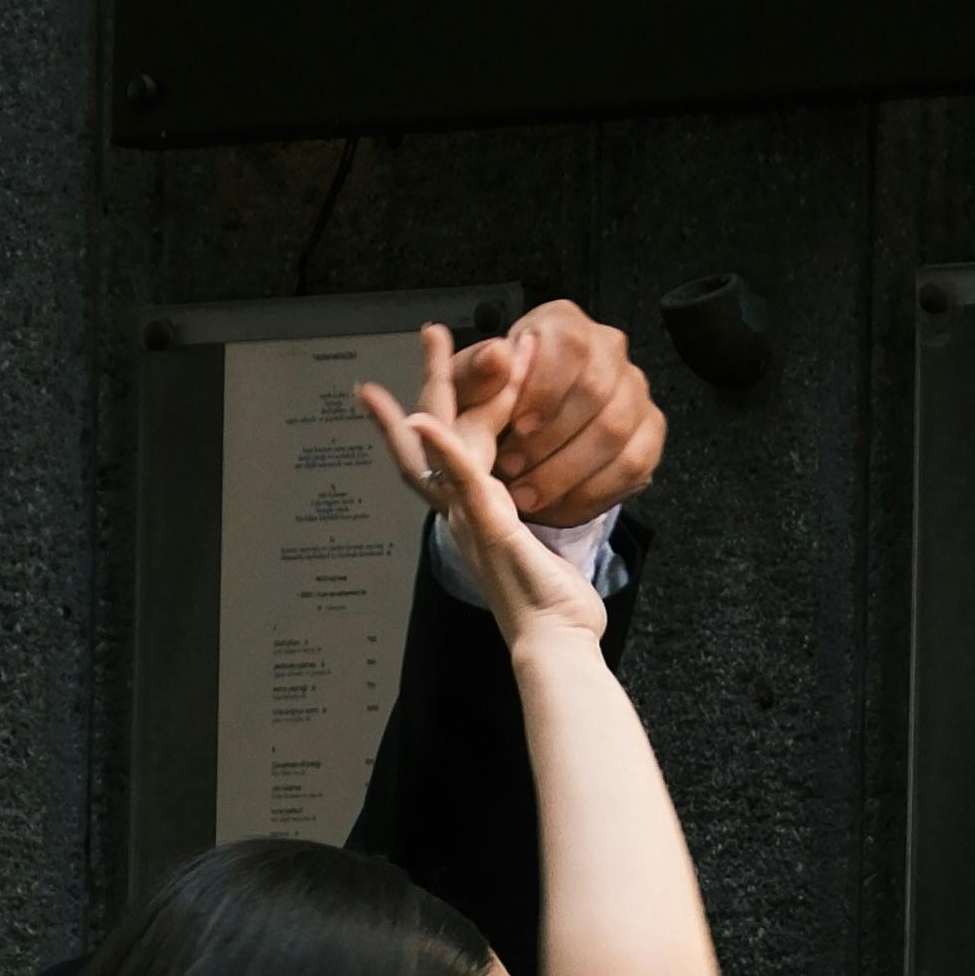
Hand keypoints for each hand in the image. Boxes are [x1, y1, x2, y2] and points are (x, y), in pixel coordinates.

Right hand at [355, 323, 613, 645]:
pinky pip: (462, 480)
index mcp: (474, 510)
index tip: (421, 370)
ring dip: (440, 387)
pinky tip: (425, 419)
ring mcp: (470, 517)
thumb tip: (529, 501)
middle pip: (432, 432)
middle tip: (428, 331)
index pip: (444, 448)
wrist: (553, 643)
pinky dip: (442, 449)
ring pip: (444, 440)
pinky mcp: (489, 527)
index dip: (431, 408)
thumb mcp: (532, 546)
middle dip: (431, 378)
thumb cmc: (549, 602)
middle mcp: (462, 510)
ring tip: (434, 342)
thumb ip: (522, 518)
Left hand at [452, 298, 664, 526]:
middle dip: (550, 438)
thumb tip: (497, 356)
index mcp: (561, 324)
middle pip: (597, 390)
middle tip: (510, 468)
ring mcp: (633, 391)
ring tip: (526, 492)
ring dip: (565, 470)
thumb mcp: (464, 393)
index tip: (517, 425)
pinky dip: (589, 491)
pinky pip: (633, 464)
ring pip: (615, 431)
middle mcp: (606, 350)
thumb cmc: (487, 408)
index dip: (545, 389)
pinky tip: (556, 501)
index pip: (570, 345)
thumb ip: (474, 375)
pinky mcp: (648, 433)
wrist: (508, 445)